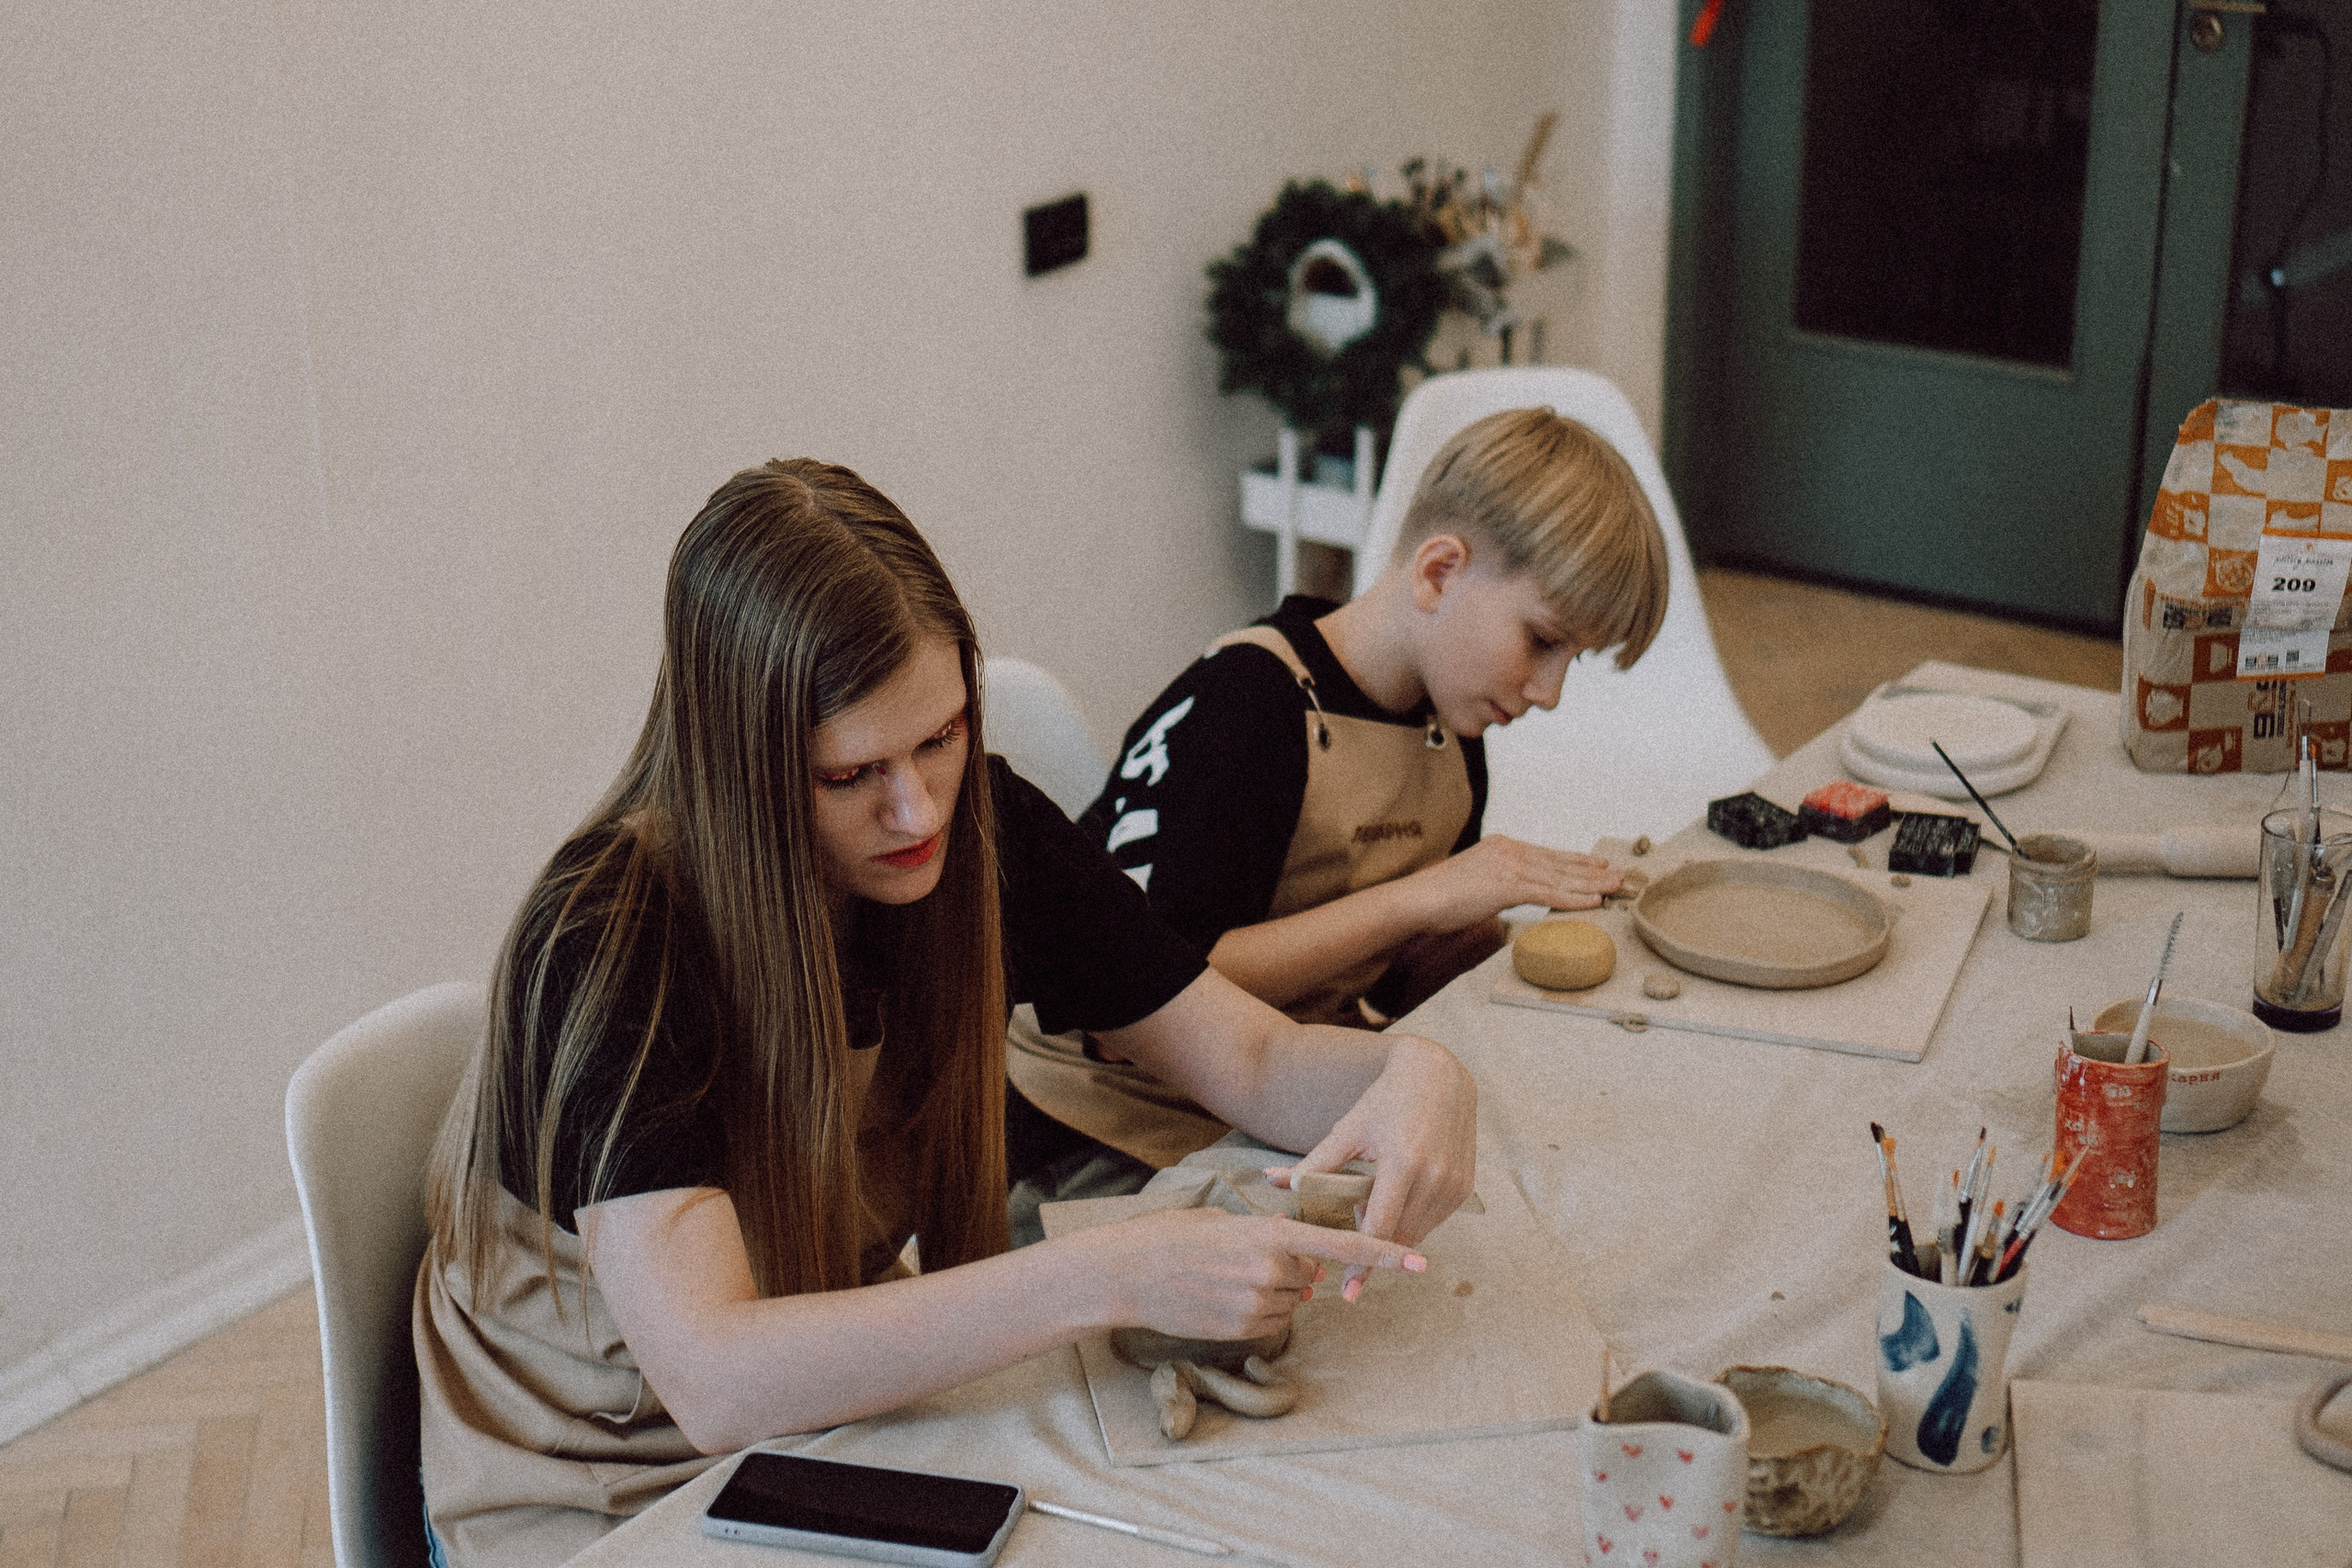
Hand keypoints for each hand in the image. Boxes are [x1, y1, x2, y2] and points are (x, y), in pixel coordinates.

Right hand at [1083, 1208, 1426, 1340]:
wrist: (1129, 1271)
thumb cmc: (1176, 1236)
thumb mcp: (1228, 1222)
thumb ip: (1275, 1240)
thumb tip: (1308, 1270)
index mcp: (1270, 1232)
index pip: (1341, 1243)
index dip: (1383, 1253)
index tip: (1421, 1262)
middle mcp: (1271, 1269)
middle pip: (1309, 1274)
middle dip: (1291, 1268)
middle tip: (1244, 1258)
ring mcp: (1256, 1302)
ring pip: (1291, 1299)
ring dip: (1273, 1291)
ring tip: (1225, 1278)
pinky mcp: (1242, 1328)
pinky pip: (1271, 1321)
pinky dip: (1256, 1311)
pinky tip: (1220, 1297)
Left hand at [1268, 1033, 1475, 1298]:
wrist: (1439, 1078)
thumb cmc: (1385, 1101)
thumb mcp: (1349, 1130)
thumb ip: (1314, 1164)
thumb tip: (1271, 1181)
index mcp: (1402, 1162)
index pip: (1379, 1227)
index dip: (1361, 1262)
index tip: (1348, 1292)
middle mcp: (1434, 1176)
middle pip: (1398, 1236)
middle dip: (1371, 1245)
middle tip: (1348, 1237)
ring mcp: (1454, 1184)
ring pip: (1417, 1233)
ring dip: (1392, 1232)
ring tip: (1370, 1203)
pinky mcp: (1464, 1188)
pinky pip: (1433, 1220)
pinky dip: (1412, 1219)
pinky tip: (1397, 1196)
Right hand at [1401, 837, 1620, 929]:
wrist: (1418, 899)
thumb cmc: (1438, 896)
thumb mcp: (1473, 882)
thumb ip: (1495, 883)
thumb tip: (1505, 894)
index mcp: (1501, 846)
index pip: (1546, 854)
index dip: (1574, 860)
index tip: (1596, 864)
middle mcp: (1509, 851)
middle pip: (1559, 862)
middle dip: (1591, 870)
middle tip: (1618, 874)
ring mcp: (1509, 867)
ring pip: (1559, 877)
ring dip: (1591, 884)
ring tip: (1615, 887)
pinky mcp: (1507, 886)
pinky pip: (1548, 894)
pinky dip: (1574, 898)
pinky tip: (1592, 902)